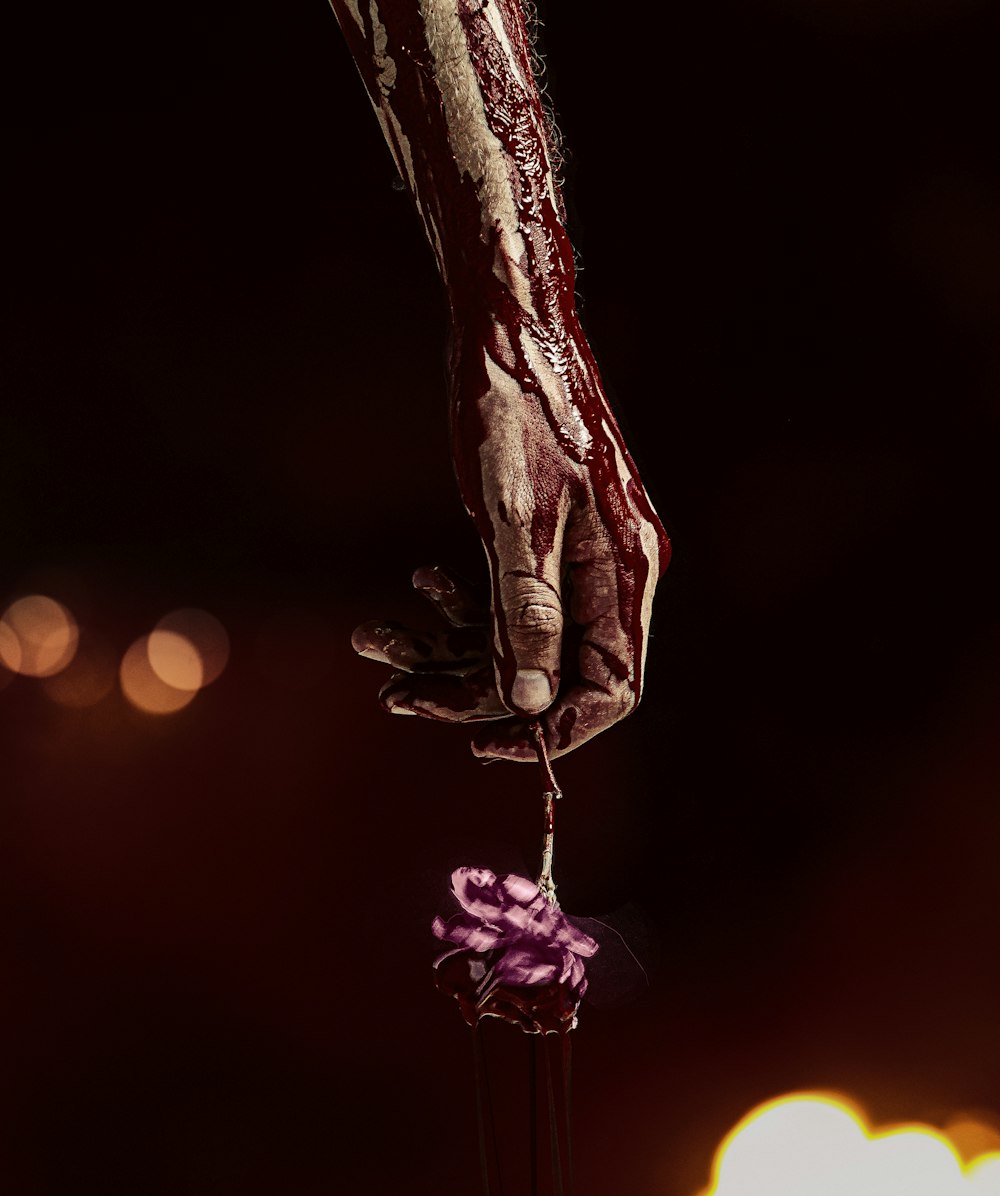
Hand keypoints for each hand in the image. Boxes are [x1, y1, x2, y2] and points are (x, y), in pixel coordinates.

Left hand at [351, 317, 669, 760]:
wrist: (507, 327)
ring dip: (450, 650)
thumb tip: (531, 700)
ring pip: (521, 639)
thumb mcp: (515, 518)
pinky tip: (414, 585)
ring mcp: (581, 561)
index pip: (612, 688)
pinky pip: (508, 602)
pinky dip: (458, 606)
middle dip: (475, 690)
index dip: (553, 728)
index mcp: (626, 572)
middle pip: (556, 673)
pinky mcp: (545, 544)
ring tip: (377, 643)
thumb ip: (528, 614)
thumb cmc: (516, 408)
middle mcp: (612, 575)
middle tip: (396, 693)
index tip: (484, 746)